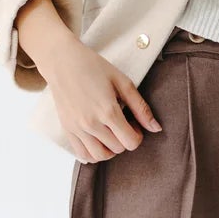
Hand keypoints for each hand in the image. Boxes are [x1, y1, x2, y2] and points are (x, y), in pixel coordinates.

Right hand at [39, 36, 161, 162]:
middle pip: (118, 149)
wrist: (62, 61)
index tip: (134, 123)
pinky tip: (98, 139)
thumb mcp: (122, 82)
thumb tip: (156, 128)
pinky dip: (93, 153)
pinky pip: (82, 155)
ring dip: (110, 149)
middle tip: (122, 123)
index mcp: (108, 111)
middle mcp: (91, 123)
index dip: (138, 135)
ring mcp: (77, 128)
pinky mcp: (67, 129)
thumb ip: (141, 107)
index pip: (131, 142)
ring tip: (111, 133)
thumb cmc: (94, 67)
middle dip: (125, 139)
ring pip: (100, 156)